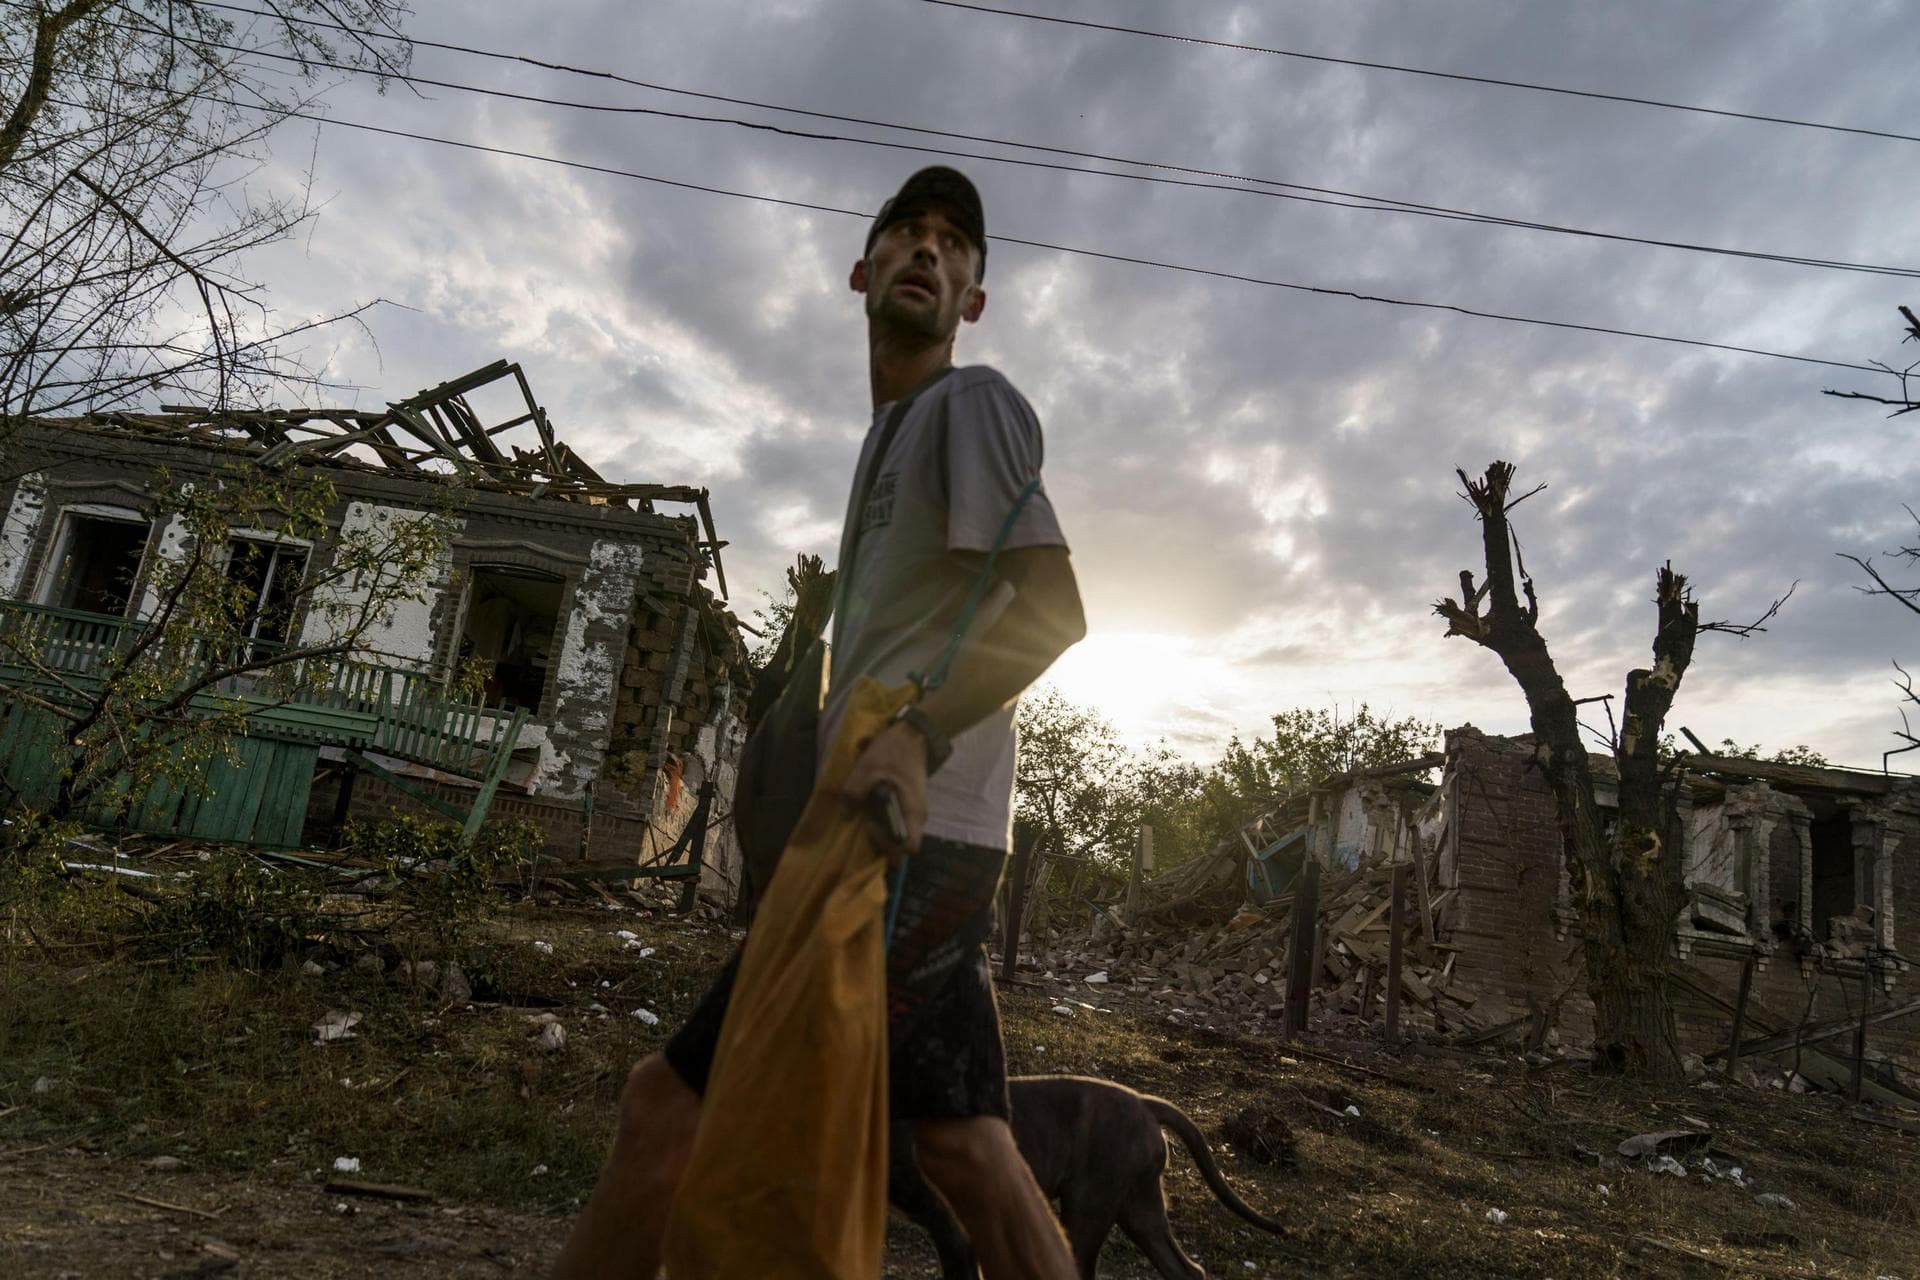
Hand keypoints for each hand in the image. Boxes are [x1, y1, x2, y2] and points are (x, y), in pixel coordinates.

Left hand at [841, 721, 928, 855]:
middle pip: (902, 843)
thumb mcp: (867, 769)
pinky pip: (898, 821)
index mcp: (912, 812)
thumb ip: (854, 793)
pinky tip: (871, 805)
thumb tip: (846, 815)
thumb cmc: (892, 752)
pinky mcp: (909, 803)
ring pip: (899, 832)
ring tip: (866, 814)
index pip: (909, 848)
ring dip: (882, 829)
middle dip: (882, 840)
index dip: (888, 846)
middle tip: (865, 823)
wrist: (911, 735)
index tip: (872, 828)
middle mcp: (917, 816)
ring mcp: (914, 810)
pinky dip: (884, 819)